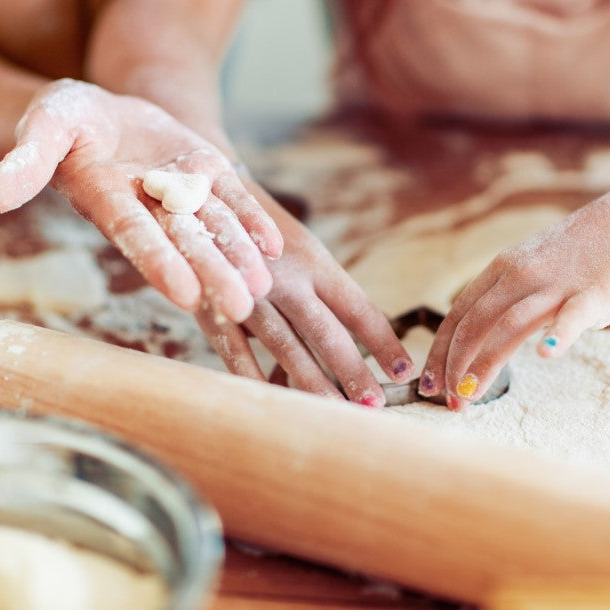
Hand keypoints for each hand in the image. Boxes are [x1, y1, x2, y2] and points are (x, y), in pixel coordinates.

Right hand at [0, 79, 282, 321]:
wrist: (98, 110)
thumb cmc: (61, 120)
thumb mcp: (41, 128)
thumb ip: (23, 163)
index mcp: (106, 199)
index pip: (134, 235)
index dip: (158, 262)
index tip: (183, 294)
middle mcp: (147, 205)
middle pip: (183, 243)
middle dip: (211, 274)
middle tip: (240, 307)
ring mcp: (180, 193)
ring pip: (214, 228)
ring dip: (237, 257)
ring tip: (262, 289)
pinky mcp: (206, 175)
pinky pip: (233, 201)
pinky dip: (252, 222)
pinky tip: (275, 247)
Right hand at [195, 193, 413, 405]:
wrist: (205, 197)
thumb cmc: (268, 235)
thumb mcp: (304, 251)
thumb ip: (326, 292)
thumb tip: (360, 343)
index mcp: (317, 263)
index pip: (359, 308)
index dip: (384, 342)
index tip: (404, 371)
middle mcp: (288, 277)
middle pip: (326, 332)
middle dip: (353, 371)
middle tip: (375, 405)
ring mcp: (250, 292)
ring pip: (286, 346)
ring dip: (312, 383)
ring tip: (335, 411)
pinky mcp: (215, 307)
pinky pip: (236, 351)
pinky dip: (254, 379)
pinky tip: (274, 402)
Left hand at [419, 189, 609, 409]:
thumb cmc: (597, 248)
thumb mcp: (544, 266)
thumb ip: (525, 298)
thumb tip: (519, 335)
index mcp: (506, 268)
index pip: (459, 314)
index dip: (440, 350)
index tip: (429, 382)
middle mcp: (522, 274)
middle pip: (474, 324)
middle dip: (453, 365)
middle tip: (446, 401)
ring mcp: (557, 284)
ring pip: (508, 326)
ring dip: (484, 364)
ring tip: (468, 394)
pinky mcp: (595, 294)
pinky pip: (572, 316)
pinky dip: (558, 335)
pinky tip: (546, 355)